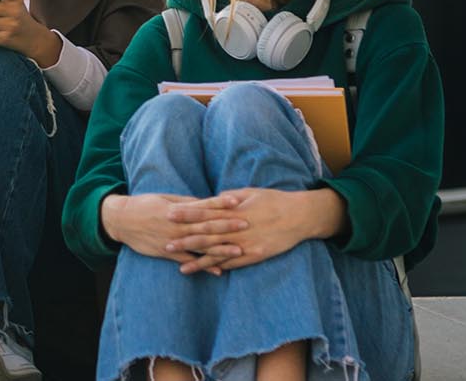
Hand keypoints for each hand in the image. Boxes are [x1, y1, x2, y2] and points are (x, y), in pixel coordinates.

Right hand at [100, 193, 246, 270]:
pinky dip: (203, 266)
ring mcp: (172, 240)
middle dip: (227, 226)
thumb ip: (187, 203)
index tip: (238, 202)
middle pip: (206, 226)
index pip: (203, 206)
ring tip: (239, 250)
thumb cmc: (145, 205)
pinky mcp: (167, 253)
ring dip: (220, 249)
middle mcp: (177, 226)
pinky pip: (188, 261)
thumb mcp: (166, 199)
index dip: (221, 204)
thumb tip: (207, 203)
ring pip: (200, 245)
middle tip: (247, 224)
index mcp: (177, 210)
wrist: (121, 220)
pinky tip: (219, 271)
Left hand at [174, 188, 347, 273]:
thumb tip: (209, 200)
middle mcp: (239, 228)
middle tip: (165, 244)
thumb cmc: (273, 200)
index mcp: (235, 210)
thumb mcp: (249, 193)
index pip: (205, 212)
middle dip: (185, 240)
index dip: (186, 214)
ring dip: (198, 260)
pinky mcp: (256, 255)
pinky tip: (205, 272)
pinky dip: (218, 267)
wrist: (300, 216)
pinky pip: (234, 263)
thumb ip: (228, 199)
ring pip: (218, 253)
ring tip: (180, 265)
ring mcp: (247, 244)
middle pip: (207, 235)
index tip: (168, 214)